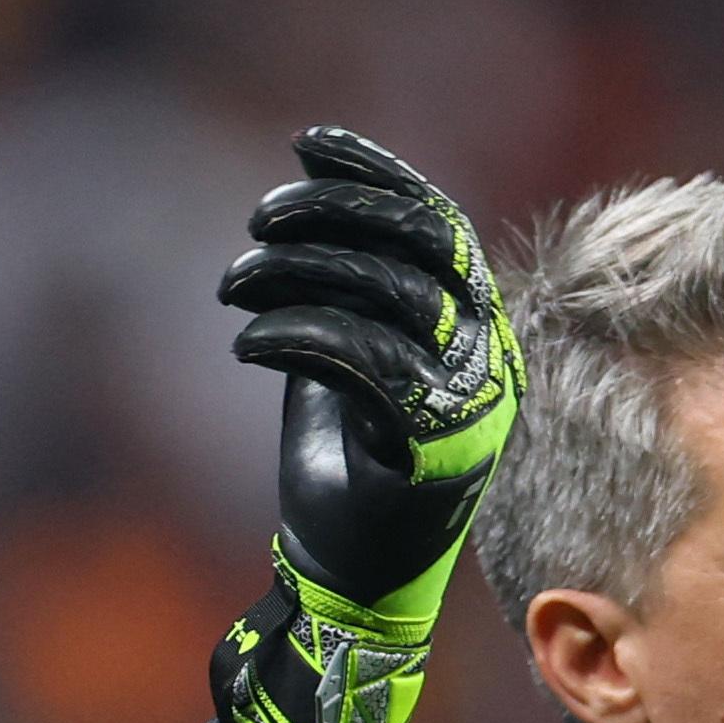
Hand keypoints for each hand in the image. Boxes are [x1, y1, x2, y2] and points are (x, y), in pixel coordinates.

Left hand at [209, 124, 521, 722]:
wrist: (352, 579)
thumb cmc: (346, 468)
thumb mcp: (341, 360)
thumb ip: (341, 291)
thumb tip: (303, 204)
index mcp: (476, 326)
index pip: (437, 223)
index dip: (377, 174)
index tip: (310, 143)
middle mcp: (491, 355)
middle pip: (420, 248)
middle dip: (334, 217)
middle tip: (258, 219)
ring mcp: (472, 401)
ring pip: (391, 298)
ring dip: (301, 276)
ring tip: (232, 284)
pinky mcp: (435, 448)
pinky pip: (370, 363)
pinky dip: (301, 336)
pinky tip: (246, 340)